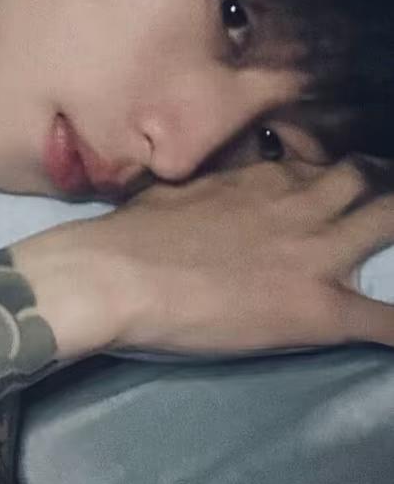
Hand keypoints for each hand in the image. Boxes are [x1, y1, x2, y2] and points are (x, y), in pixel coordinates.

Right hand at [14, 158, 393, 357]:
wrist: (117, 273)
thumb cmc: (132, 232)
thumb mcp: (178, 190)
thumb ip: (214, 187)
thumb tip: (218, 190)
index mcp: (259, 179)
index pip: (315, 163)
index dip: (329, 173)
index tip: (332, 184)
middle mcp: (297, 205)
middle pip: (363, 181)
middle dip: (374, 187)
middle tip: (371, 203)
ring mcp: (314, 254)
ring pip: (387, 223)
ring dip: (392, 225)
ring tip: (386, 237)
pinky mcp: (318, 309)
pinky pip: (385, 320)